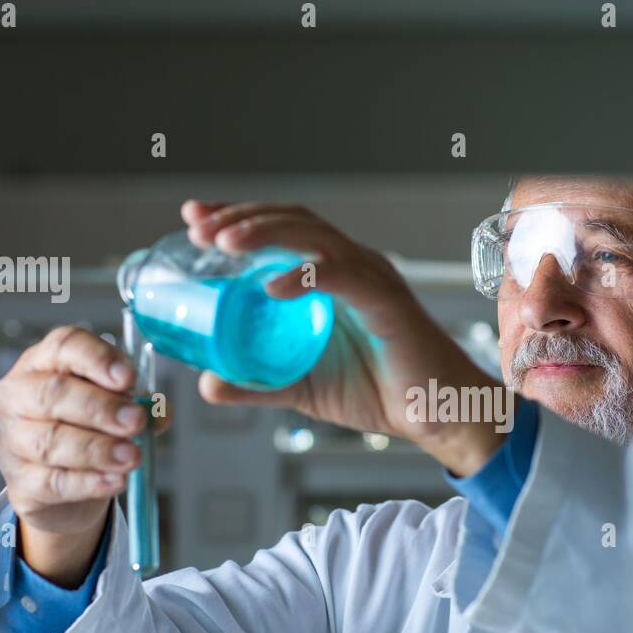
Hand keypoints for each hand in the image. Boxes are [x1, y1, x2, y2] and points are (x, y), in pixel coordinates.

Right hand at [0, 325, 170, 584]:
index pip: (64, 346)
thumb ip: (136, 403)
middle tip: (135, 421)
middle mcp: (19, 395)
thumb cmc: (87, 430)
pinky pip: (53, 482)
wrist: (64, 483)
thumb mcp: (111, 406)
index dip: (97, 359)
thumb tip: (157, 412)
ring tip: (131, 456)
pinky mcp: (20, 481)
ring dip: (97, 449)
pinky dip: (88, 483)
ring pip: (50, 441)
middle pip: (53, 393)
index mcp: (44, 363)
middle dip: (99, 408)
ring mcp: (13, 439)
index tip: (127, 378)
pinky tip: (115, 480)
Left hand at [182, 200, 509, 475]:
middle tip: (198, 227)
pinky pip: (342, 277)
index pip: (280, 229)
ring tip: (224, 243)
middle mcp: (352, 266)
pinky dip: (305, 275)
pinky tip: (271, 287)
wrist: (438, 415)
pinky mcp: (387, 302)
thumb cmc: (383, 393)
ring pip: (315, 237)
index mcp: (333, 275)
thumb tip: (207, 385)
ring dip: (265, 233)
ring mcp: (371, 279)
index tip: (194, 218)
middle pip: (292, 219)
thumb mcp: (303, 388)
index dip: (237, 217)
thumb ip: (256, 383)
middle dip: (240, 217)